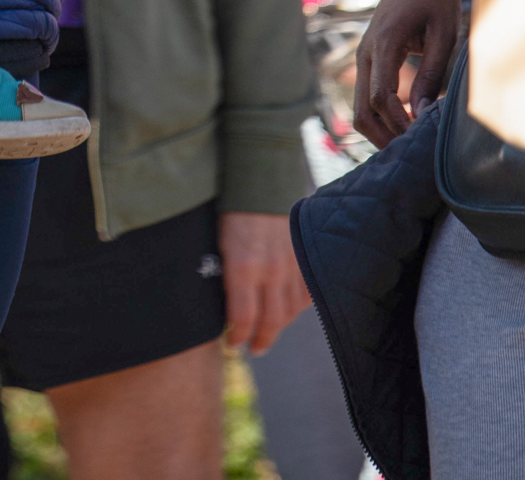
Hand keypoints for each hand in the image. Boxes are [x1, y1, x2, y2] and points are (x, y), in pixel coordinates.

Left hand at [218, 212, 309, 354]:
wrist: (261, 176)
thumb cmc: (231, 208)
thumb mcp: (219, 242)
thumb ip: (226, 275)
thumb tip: (225, 305)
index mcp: (243, 267)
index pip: (243, 319)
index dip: (237, 337)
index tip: (231, 344)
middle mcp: (270, 271)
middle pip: (270, 322)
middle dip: (260, 341)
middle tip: (252, 349)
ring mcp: (291, 265)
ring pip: (290, 312)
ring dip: (279, 327)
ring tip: (268, 333)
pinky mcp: (304, 257)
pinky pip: (305, 294)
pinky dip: (297, 307)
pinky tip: (288, 309)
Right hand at [353, 0, 459, 145]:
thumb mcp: (443, 32)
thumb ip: (432, 73)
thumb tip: (424, 113)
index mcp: (384, 43)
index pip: (381, 97)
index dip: (400, 124)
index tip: (424, 139)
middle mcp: (366, 52)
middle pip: (361, 110)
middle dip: (385, 137)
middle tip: (414, 155)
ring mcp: (364, 55)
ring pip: (360, 106)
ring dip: (381, 130)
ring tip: (411, 145)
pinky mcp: (370, 57)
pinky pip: (367, 94)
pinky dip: (380, 116)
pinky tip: (406, 125)